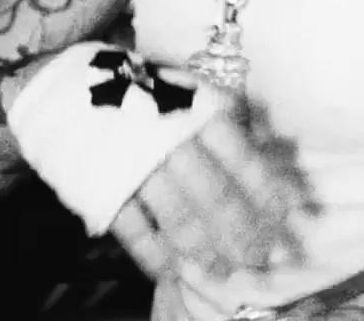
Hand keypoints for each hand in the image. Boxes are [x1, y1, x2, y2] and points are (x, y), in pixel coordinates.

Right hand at [110, 94, 319, 282]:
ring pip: (179, 217)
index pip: (244, 160)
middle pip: (217, 197)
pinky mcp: (103, 189)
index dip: (272, 194)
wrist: (67, 88)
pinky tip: (173, 274)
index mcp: (197, 113)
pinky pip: (134, 230)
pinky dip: (154, 256)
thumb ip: (226, 118)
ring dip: (206, 251)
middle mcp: (172, 140)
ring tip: (225, 274)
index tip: (296, 220)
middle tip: (267, 260)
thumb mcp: (189, 91)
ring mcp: (136, 167)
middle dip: (246, 234)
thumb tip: (269, 147)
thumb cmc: (142, 94)